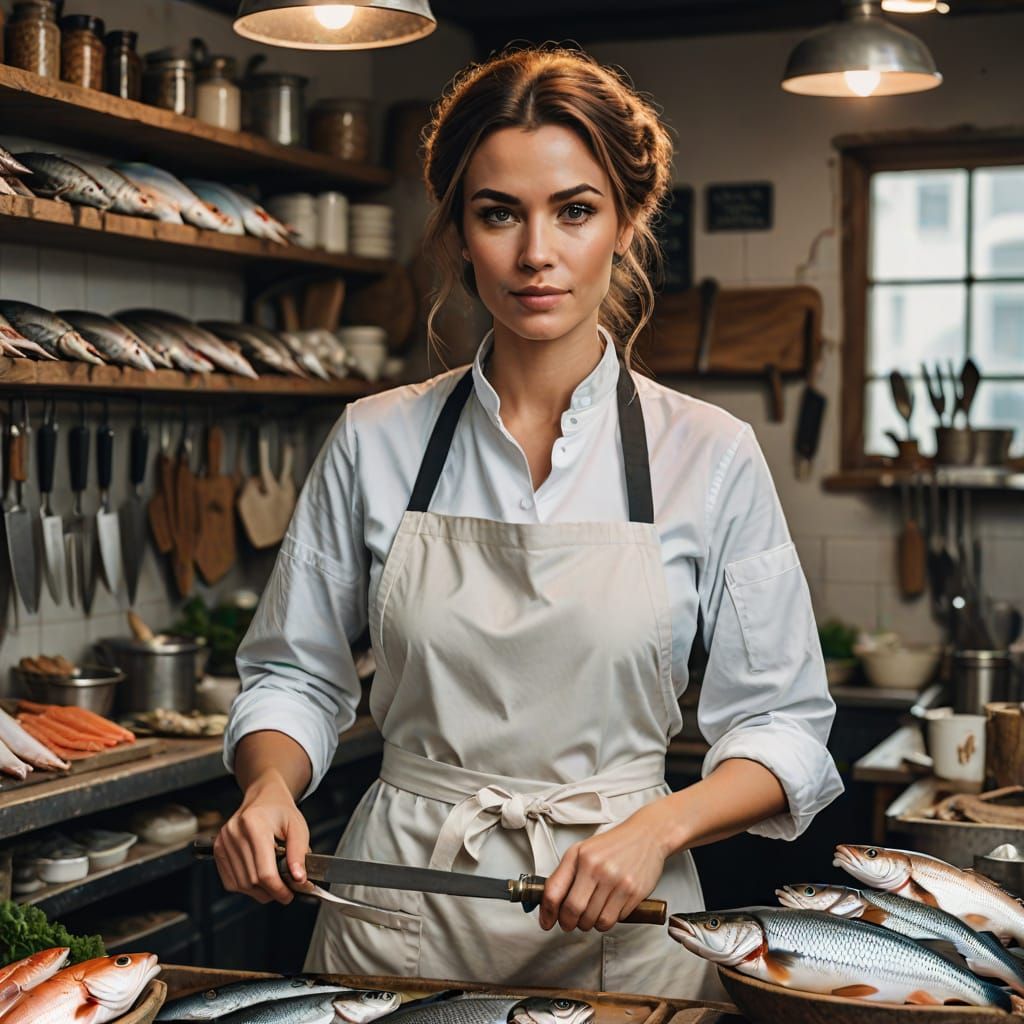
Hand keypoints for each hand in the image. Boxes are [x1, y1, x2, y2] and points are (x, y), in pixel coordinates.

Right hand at [214, 769, 309, 904]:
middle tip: (286, 890)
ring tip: (274, 883)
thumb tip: (299, 878)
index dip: (278, 889)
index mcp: (254, 824)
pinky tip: (258, 878)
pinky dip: (246, 886)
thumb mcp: (298, 826)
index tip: (290, 894)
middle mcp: (234, 833)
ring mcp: (223, 842)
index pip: (264, 871)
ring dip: (259, 892)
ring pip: (241, 885)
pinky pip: (231, 881)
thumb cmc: (280, 810)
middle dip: (271, 892)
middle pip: (252, 881)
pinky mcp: (218, 850)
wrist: (263, 796)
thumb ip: (299, 853)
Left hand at [539, 802, 669, 932]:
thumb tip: (550, 904)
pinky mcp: (635, 893)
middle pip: (574, 912)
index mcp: (581, 857)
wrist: (646, 835)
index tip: (546, 922)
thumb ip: (564, 874)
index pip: (555, 892)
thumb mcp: (582, 851)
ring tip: (592, 913)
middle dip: (569, 923)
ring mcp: (618, 882)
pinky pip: (616, 920)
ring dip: (591, 924)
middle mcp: (598, 869)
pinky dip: (610, 918)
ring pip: (596, 921)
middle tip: (570, 922)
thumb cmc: (612, 845)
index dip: (547, 913)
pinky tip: (611, 905)